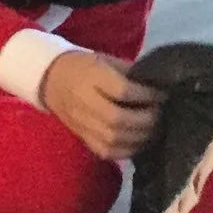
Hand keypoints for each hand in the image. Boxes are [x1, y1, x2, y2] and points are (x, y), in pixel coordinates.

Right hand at [40, 52, 162, 161]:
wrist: (50, 80)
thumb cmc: (85, 66)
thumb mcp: (107, 60)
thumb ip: (132, 74)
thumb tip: (160, 89)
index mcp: (91, 77)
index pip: (123, 91)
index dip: (147, 95)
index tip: (162, 94)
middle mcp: (84, 101)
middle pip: (118, 119)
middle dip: (146, 119)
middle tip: (160, 114)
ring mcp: (81, 123)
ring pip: (113, 138)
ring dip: (140, 136)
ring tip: (153, 129)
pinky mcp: (82, 137)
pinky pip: (106, 151)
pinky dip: (127, 150)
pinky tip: (139, 142)